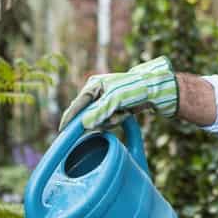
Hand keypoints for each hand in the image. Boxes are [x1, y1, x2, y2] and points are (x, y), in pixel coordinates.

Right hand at [59, 56, 177, 129]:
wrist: (155, 90)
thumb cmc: (134, 89)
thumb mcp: (115, 100)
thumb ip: (98, 112)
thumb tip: (84, 125)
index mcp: (93, 86)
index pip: (76, 105)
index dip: (69, 119)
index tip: (62, 131)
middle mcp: (96, 93)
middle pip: (88, 115)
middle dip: (101, 119)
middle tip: (115, 115)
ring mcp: (105, 101)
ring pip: (99, 120)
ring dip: (111, 120)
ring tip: (123, 112)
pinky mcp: (113, 109)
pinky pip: (108, 121)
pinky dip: (117, 120)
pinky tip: (126, 114)